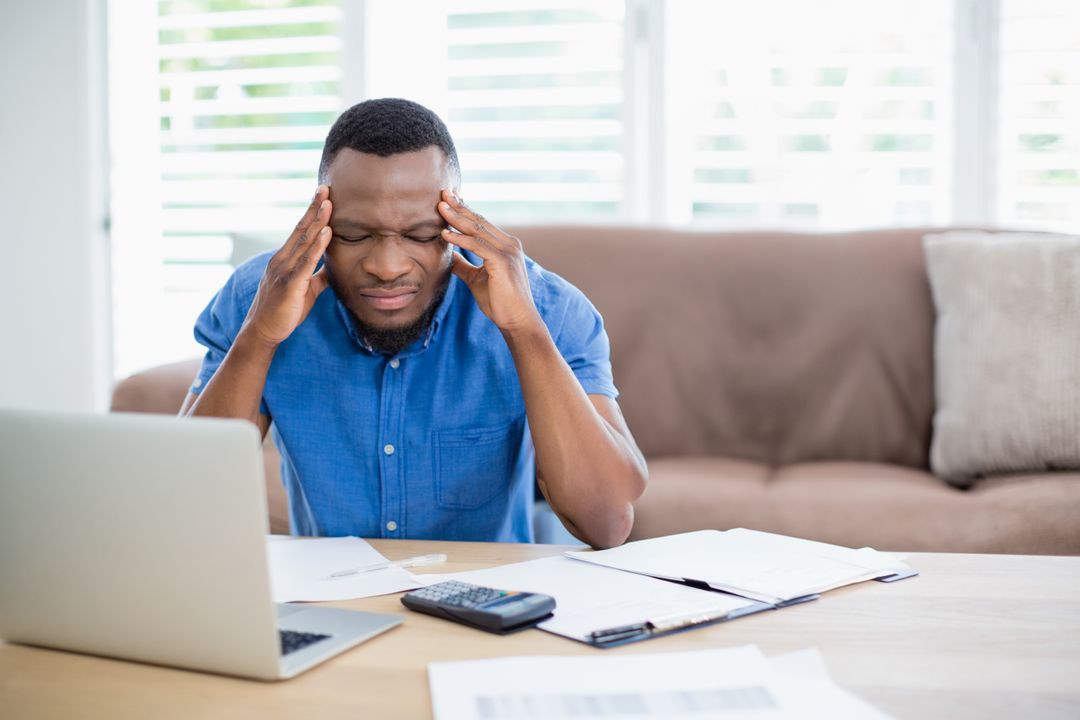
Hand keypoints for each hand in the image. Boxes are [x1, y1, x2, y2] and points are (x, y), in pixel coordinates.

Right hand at [242, 186, 333, 346]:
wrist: (263, 332)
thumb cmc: (283, 312)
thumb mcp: (306, 291)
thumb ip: (318, 278)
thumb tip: (332, 270)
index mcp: (285, 259)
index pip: (301, 231)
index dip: (312, 213)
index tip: (323, 196)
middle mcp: (282, 260)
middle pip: (301, 229)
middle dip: (314, 208)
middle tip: (325, 188)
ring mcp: (284, 270)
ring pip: (303, 241)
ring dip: (317, 221)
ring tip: (328, 203)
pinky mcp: (289, 284)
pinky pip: (305, 262)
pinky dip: (317, 246)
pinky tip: (326, 233)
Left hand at [437, 189, 542, 334]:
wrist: (517, 321)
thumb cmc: (500, 302)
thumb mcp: (476, 279)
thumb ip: (464, 265)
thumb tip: (448, 256)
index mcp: (505, 246)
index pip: (481, 223)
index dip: (464, 210)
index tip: (448, 200)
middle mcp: (509, 244)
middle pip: (479, 221)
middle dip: (460, 207)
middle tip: (443, 193)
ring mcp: (508, 252)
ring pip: (477, 230)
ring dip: (456, 218)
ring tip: (440, 208)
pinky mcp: (503, 262)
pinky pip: (477, 246)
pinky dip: (460, 239)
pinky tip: (445, 234)